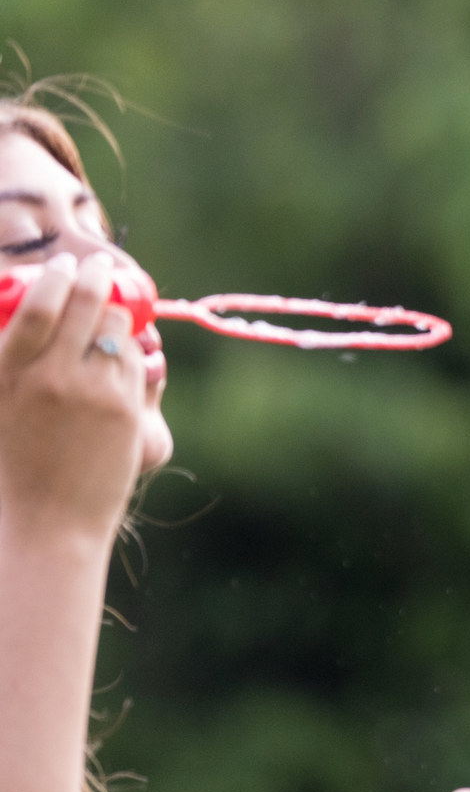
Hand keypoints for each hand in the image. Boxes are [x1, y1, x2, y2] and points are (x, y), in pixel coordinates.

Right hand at [0, 251, 143, 543]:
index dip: (54, 280)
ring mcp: (87, 390)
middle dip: (95, 279)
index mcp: (4, 374)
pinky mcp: (122, 408)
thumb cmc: (13, 473)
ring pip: (116, 330)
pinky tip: (130, 351)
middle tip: (100, 267)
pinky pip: (135, 362)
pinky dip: (133, 352)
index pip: (34, 308)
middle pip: (82, 306)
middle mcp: (45, 376)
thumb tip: (22, 324)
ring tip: (114, 313)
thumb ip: (9, 367)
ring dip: (117, 316)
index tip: (63, 267)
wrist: (46, 525)